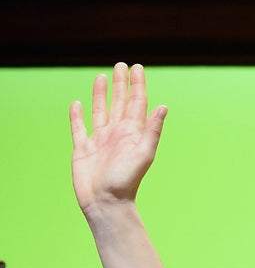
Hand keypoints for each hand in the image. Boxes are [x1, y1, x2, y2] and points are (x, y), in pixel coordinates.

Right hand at [69, 62, 167, 215]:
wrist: (106, 202)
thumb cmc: (126, 181)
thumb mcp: (143, 153)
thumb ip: (152, 130)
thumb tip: (163, 106)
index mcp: (132, 133)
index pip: (136, 103)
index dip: (137, 85)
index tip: (137, 68)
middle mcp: (117, 133)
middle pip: (119, 102)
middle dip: (121, 84)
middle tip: (121, 65)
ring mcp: (100, 140)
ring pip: (100, 110)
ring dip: (101, 94)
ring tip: (102, 77)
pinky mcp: (82, 149)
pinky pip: (79, 127)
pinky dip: (77, 115)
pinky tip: (77, 104)